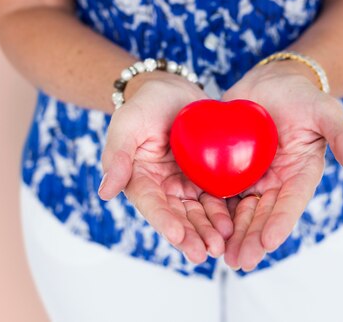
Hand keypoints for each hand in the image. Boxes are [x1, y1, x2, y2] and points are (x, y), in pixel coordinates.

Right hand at [99, 72, 232, 263]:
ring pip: (199, 212)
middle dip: (191, 235)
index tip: (177, 235)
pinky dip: (226, 211)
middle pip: (178, 216)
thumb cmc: (145, 104)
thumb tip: (105, 192)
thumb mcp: (127, 124)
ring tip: (222, 245)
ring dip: (209, 230)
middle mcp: (165, 188)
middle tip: (205, 253)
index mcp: (142, 181)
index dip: (165, 222)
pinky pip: (218, 196)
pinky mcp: (207, 177)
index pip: (153, 206)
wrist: (172, 90)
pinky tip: (236, 224)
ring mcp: (187, 184)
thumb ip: (117, 156)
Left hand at [220, 60, 342, 270]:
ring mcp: (253, 177)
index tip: (269, 242)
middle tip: (240, 261)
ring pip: (241, 211)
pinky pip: (220, 192)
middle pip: (264, 214)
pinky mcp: (230, 169)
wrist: (271, 82)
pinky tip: (202, 228)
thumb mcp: (326, 113)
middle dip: (253, 238)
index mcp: (301, 174)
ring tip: (223, 257)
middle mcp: (277, 182)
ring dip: (233, 235)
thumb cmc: (303, 97)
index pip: (291, 202)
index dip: (281, 222)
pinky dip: (213, 212)